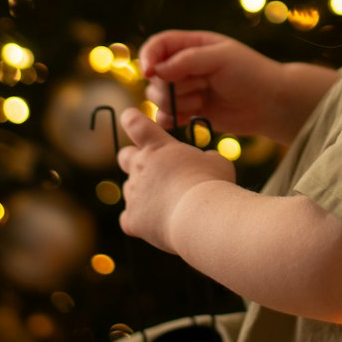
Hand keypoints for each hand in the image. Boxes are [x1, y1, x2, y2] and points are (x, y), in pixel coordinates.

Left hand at [116, 107, 234, 255]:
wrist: (201, 216)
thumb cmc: (212, 183)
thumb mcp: (217, 161)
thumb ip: (205, 158)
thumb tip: (205, 162)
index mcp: (158, 146)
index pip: (135, 123)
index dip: (131, 120)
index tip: (130, 118)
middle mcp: (140, 166)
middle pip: (124, 156)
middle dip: (134, 160)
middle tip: (154, 170)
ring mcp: (133, 193)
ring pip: (128, 189)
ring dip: (142, 192)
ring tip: (167, 203)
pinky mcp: (132, 219)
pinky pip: (128, 218)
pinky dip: (140, 220)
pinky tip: (157, 223)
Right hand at [138, 29, 284, 137]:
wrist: (270, 103)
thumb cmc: (250, 73)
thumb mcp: (221, 58)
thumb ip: (187, 61)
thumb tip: (156, 70)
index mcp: (193, 45)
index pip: (157, 46)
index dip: (148, 58)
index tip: (150, 73)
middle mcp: (185, 66)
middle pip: (155, 76)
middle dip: (170, 86)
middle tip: (200, 87)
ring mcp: (187, 89)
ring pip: (158, 97)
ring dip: (176, 102)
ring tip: (202, 102)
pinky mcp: (190, 110)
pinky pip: (165, 116)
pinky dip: (170, 118)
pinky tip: (185, 118)